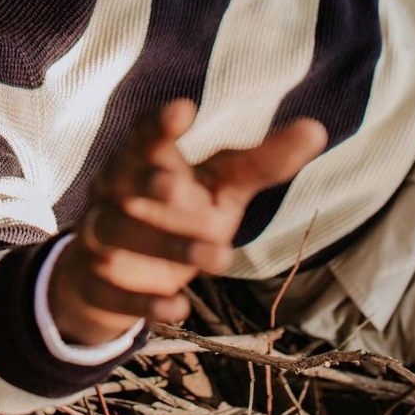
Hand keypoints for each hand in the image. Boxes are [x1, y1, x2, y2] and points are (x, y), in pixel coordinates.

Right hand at [48, 100, 326, 345]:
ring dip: (165, 245)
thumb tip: (317, 128)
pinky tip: (180, 306)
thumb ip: (262, 162)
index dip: (158, 122)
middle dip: (147, 180)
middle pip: (123, 177)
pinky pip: (112, 291)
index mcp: (144, 158)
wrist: (113, 275)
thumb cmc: (178, 213)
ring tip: (219, 258)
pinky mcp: (97, 283)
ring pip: (119, 233)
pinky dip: (144, 301)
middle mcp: (116, 190)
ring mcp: (102, 235)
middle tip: (176, 185)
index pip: (145, 133)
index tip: (183, 109)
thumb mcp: (221, 188)